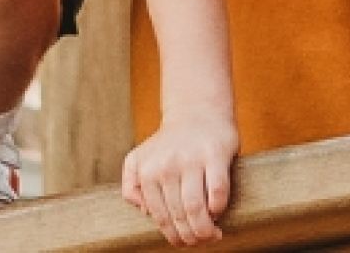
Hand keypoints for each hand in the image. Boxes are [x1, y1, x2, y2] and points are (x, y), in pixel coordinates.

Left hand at [121, 110, 236, 244]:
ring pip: (197, 208)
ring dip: (206, 229)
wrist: (197, 111)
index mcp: (147, 171)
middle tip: (199, 242)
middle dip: (191, 237)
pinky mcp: (215, 154)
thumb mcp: (138, 158)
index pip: (161, 216)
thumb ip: (130, 185)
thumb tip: (144, 211)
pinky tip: (218, 211)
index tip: (183, 242)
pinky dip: (218, 207)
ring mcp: (191, 159)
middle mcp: (167, 166)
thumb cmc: (168, 143)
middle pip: (180, 215)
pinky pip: (217, 191)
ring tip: (212, 234)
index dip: (173, 235)